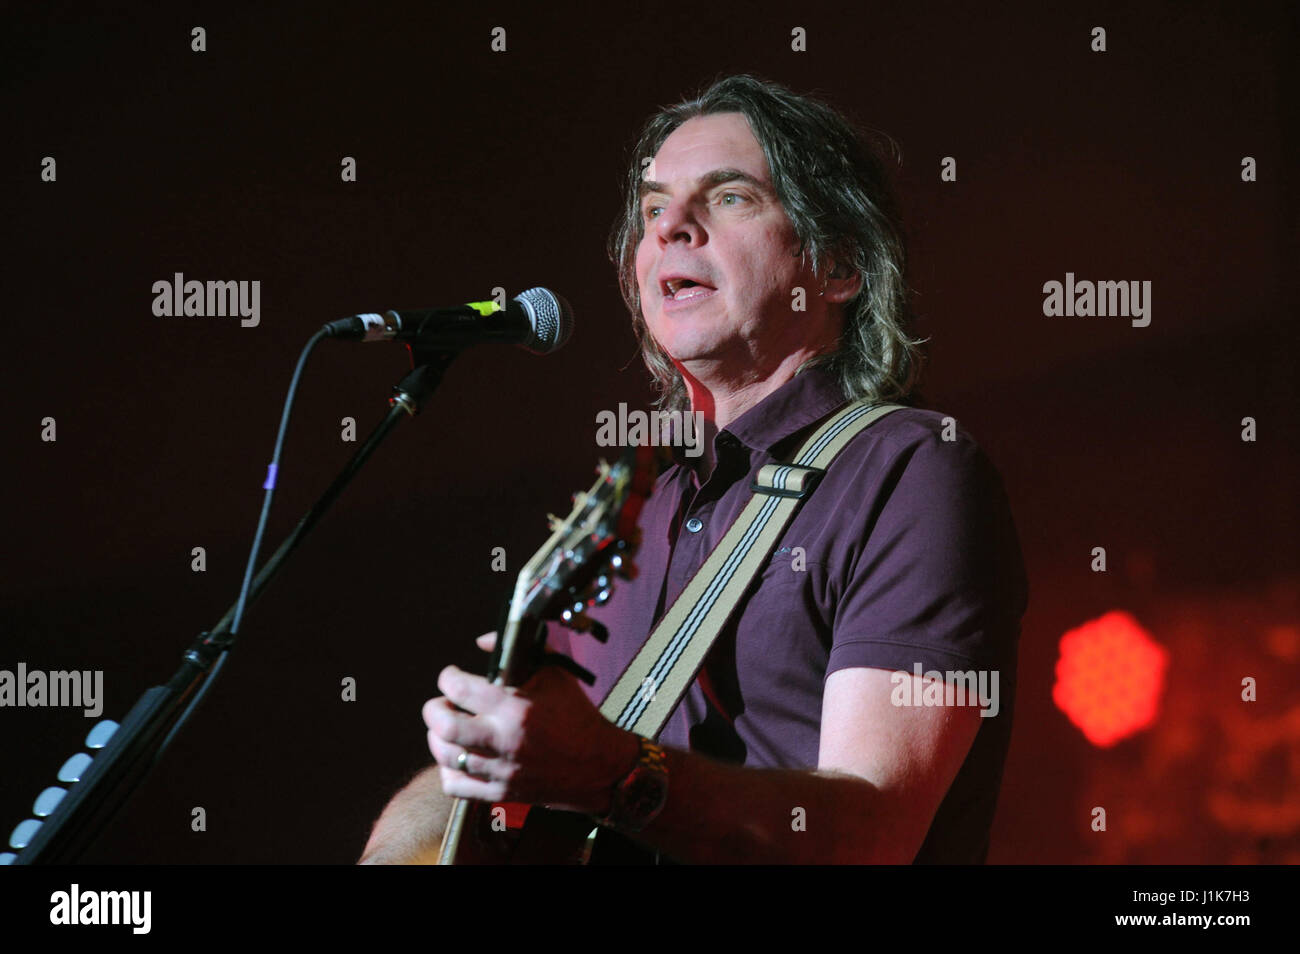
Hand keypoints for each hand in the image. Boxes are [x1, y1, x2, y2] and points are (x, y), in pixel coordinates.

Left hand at [423, 633, 637, 813]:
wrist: (598, 764)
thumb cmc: (576, 716)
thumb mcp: (555, 672)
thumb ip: (520, 650)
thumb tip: (483, 641)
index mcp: (516, 707)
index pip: (460, 688)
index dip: (448, 677)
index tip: (451, 676)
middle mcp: (505, 739)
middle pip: (444, 725)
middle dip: (434, 708)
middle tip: (442, 703)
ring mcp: (501, 769)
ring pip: (445, 755)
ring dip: (437, 737)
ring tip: (447, 727)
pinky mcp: (501, 792)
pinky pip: (456, 785)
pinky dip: (448, 770)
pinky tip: (458, 756)